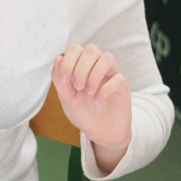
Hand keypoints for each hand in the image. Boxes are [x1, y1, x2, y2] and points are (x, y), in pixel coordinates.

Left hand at [52, 44, 131, 172]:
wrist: (99, 131)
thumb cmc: (83, 112)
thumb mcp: (66, 98)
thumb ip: (60, 79)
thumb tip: (58, 57)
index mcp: (81, 66)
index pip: (76, 49)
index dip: (68, 61)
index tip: (64, 80)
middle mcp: (96, 67)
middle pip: (92, 50)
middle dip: (81, 68)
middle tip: (78, 87)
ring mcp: (110, 75)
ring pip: (107, 58)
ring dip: (94, 75)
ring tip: (88, 92)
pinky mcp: (122, 86)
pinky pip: (118, 78)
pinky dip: (105, 89)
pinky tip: (98, 100)